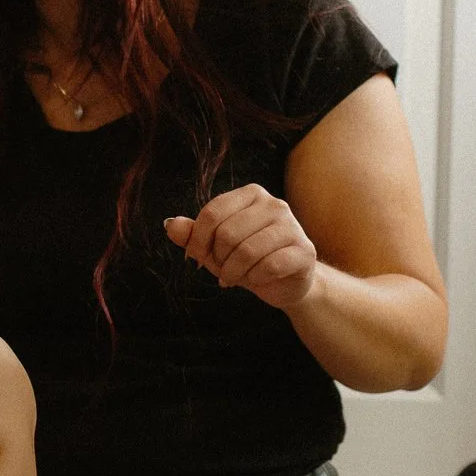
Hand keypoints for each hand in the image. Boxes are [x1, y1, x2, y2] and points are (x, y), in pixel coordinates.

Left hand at [165, 183, 319, 307]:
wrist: (285, 281)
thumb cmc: (246, 259)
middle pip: (227, 233)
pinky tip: (255, 279)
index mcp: (251, 194)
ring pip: (247, 251)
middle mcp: (274, 204)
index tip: (195, 256)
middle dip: (217, 259)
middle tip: (222, 268)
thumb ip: (191, 235)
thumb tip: (171, 225)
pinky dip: (254, 278)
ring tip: (235, 276)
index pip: (212, 212)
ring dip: (234, 272)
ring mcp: (292, 226)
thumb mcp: (213, 246)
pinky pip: (269, 266)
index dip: (197, 240)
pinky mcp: (304, 251)